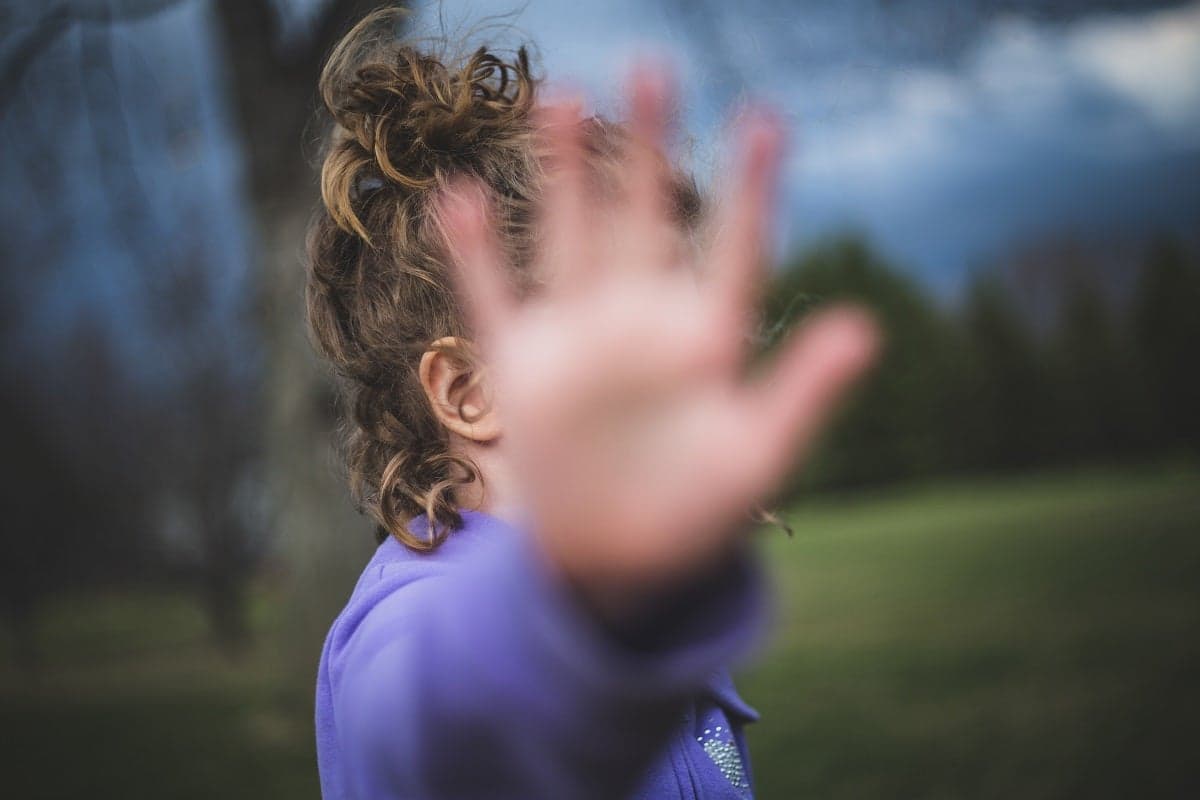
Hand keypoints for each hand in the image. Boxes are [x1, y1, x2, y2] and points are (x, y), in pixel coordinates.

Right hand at [439, 65, 878, 593]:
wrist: (615, 563)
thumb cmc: (696, 514)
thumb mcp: (757, 457)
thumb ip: (804, 393)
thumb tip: (868, 328)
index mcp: (705, 337)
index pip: (732, 247)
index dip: (748, 187)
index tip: (765, 119)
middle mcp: (641, 321)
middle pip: (644, 215)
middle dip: (649, 146)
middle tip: (654, 65)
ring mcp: (578, 338)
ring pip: (571, 235)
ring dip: (563, 172)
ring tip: (562, 96)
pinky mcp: (522, 368)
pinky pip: (493, 296)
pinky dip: (475, 252)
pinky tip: (457, 197)